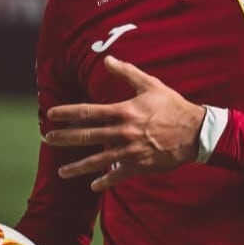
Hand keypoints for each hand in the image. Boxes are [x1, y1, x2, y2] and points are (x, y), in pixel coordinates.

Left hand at [44, 55, 205, 190]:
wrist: (196, 132)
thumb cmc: (172, 106)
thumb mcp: (150, 85)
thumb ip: (127, 73)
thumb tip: (107, 59)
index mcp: (123, 111)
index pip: (88, 112)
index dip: (67, 113)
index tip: (51, 114)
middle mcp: (123, 132)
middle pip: (87, 136)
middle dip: (64, 138)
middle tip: (47, 140)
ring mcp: (130, 151)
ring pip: (98, 161)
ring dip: (78, 167)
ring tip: (62, 172)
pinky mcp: (139, 166)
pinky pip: (118, 176)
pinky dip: (105, 181)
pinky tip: (93, 185)